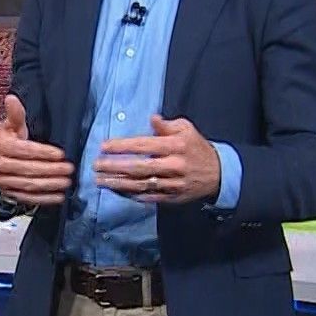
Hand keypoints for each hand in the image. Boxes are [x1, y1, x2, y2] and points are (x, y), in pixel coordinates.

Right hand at [0, 95, 71, 206]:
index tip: (61, 154)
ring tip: (67, 182)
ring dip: (50, 185)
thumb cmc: (8, 140)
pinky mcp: (9, 194)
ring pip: (29, 185)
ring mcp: (3, 182)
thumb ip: (15, 115)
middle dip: (51, 170)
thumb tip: (11, 98)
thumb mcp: (11, 126)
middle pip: (28, 169)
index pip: (24, 150)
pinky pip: (28, 198)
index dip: (43, 153)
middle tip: (70, 169)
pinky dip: (44, 199)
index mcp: (0, 146)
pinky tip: (59, 197)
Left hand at [94, 115, 220, 203]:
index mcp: (175, 146)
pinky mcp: (172, 197)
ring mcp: (172, 184)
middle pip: (138, 167)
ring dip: (118, 183)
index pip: (144, 145)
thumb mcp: (186, 129)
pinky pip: (149, 197)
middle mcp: (173, 166)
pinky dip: (132, 194)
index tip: (104, 146)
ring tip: (100, 180)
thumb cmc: (197, 148)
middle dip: (114, 167)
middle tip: (96, 166)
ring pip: (141, 184)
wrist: (219, 174)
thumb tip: (152, 118)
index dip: (122, 146)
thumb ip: (166, 126)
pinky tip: (118, 191)